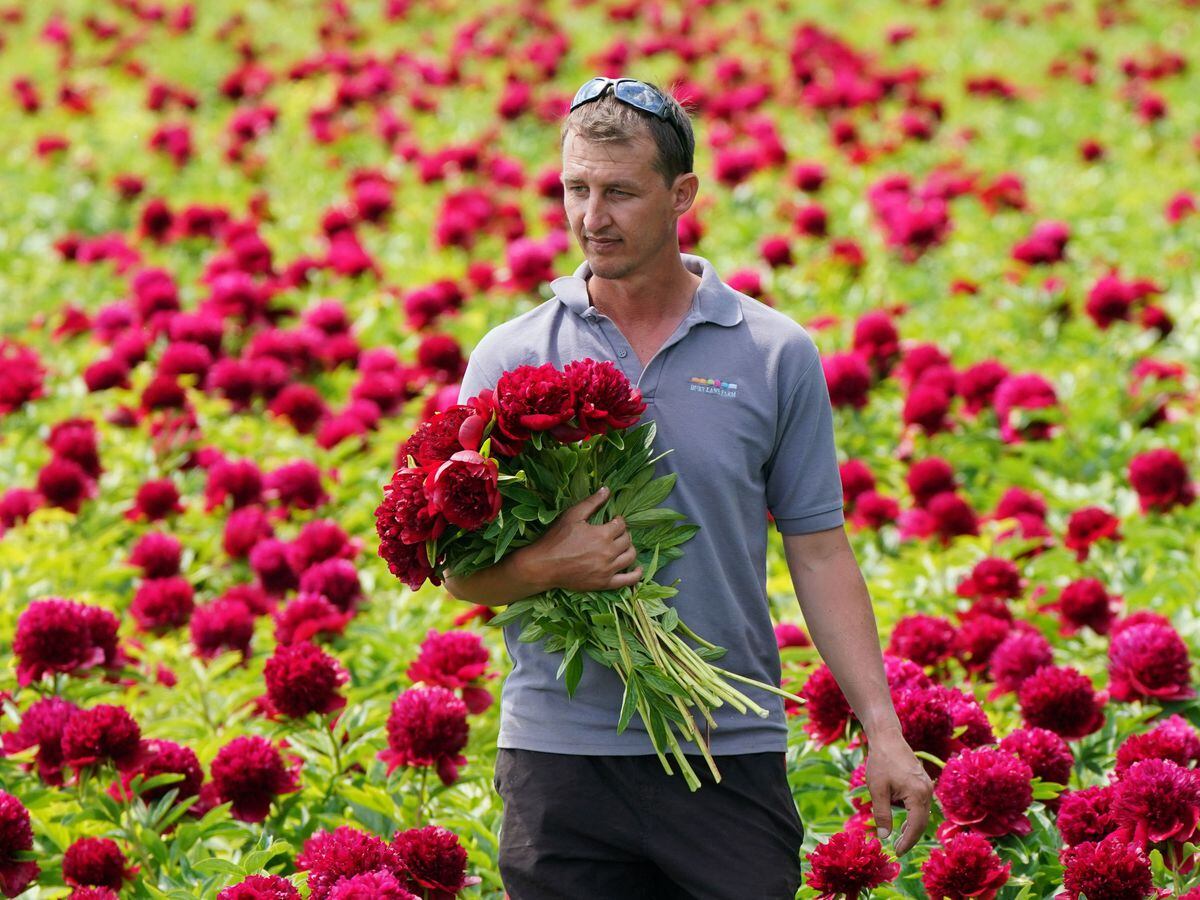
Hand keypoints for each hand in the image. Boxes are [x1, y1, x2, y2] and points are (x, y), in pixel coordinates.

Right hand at [514, 487, 642, 592]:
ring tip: (622, 545)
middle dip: (623, 533)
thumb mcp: (572, 515)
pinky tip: (636, 567)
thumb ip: (592, 502)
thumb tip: (607, 490)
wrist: (544, 566)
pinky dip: (636, 573)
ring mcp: (608, 570)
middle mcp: (609, 552)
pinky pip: (628, 580)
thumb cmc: (556, 539)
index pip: (621, 524)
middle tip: (615, 532)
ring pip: (630, 556)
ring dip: (630, 548)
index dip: (618, 520)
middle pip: (627, 540)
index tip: (612, 521)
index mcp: (602, 534)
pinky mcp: (605, 583)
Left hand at [864, 729, 933, 855]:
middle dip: (910, 837)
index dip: (907, 841)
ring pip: (922, 813)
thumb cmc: (880, 762)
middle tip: (897, 849)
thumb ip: (882, 814)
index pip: (916, 826)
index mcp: (918, 794)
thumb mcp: (877, 790)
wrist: (887, 737)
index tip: (897, 852)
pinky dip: (913, 815)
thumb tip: (884, 836)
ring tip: (899, 839)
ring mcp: (927, 786)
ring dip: (912, 826)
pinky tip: (903, 821)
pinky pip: (921, 804)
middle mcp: (927, 791)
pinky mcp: (923, 782)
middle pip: (922, 821)